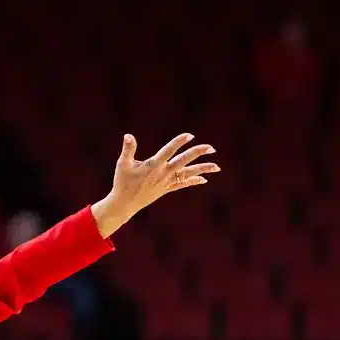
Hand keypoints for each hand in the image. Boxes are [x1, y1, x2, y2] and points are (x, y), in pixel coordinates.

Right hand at [91, 133, 218, 236]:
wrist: (125, 204)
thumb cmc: (122, 182)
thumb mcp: (123, 164)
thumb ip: (128, 149)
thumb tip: (128, 135)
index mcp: (153, 166)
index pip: (169, 151)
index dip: (179, 142)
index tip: (189, 135)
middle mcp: (163, 174)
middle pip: (183, 161)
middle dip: (198, 154)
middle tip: (211, 148)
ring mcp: (166, 182)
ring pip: (187, 174)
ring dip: (203, 169)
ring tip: (217, 166)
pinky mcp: (166, 189)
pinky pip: (182, 184)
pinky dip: (193, 181)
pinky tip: (204, 179)